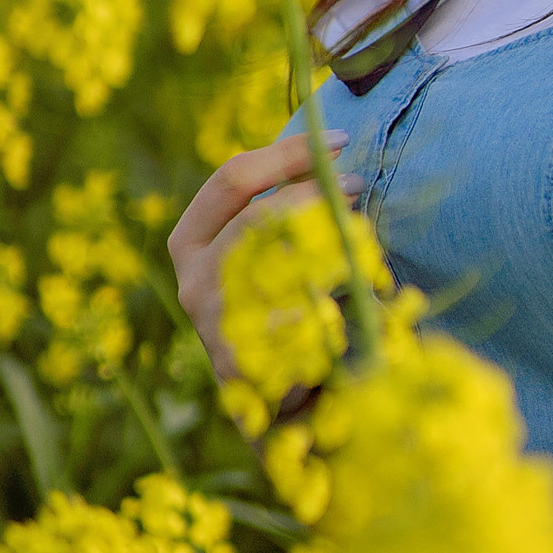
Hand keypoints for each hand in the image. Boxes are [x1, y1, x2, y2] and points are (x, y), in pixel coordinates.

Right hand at [167, 131, 347, 383]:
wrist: (287, 410)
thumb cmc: (285, 314)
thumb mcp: (274, 252)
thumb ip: (284, 211)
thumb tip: (330, 156)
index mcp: (192, 241)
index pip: (232, 179)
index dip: (286, 152)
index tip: (337, 141)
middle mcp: (192, 279)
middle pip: (257, 215)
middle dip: (314, 194)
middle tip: (358, 186)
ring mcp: (212, 322)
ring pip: (282, 262)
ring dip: (330, 250)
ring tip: (360, 250)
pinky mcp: (239, 362)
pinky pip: (301, 316)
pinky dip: (333, 309)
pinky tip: (345, 316)